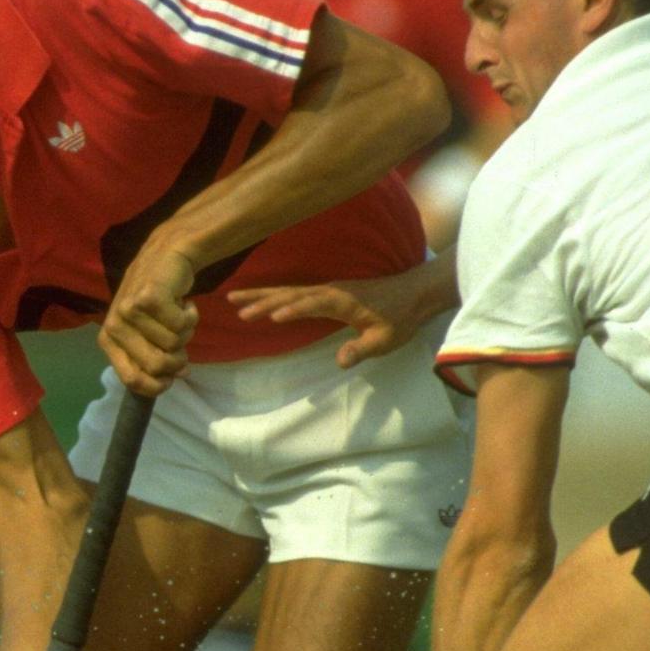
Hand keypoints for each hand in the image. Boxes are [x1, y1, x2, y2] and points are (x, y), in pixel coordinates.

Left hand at [99, 241, 199, 396]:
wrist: (166, 257)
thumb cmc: (156, 301)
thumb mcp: (147, 333)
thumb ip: (156, 358)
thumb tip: (179, 375)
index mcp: (108, 341)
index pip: (133, 381)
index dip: (159, 384)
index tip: (173, 375)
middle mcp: (113, 327)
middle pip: (157, 366)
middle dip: (178, 358)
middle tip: (180, 336)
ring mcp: (129, 311)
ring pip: (174, 345)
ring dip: (186, 331)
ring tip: (178, 312)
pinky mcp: (149, 298)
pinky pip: (182, 325)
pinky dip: (191, 315)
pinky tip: (184, 301)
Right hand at [230, 270, 433, 369]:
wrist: (415, 293)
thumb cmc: (401, 318)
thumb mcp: (384, 340)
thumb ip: (361, 350)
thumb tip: (340, 361)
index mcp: (341, 300)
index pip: (311, 304)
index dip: (292, 310)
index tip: (270, 317)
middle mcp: (330, 290)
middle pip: (290, 293)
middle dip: (262, 300)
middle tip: (236, 308)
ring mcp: (327, 289)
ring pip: (288, 290)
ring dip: (261, 294)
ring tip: (234, 297)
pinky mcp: (328, 292)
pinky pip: (295, 292)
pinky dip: (275, 294)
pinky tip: (262, 299)